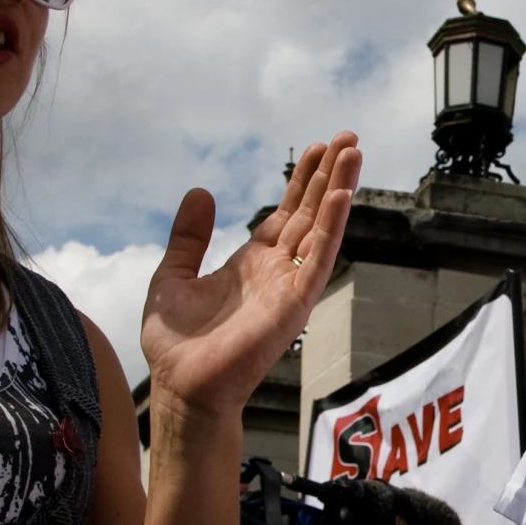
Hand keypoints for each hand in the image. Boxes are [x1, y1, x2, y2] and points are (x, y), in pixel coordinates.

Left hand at [140, 134, 360, 427]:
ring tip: (354, 152)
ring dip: (339, 189)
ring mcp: (289, 285)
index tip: (320, 149)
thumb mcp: (172, 275)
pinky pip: (318, 258)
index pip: (287, 213)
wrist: (183, 386)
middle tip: (349, 138)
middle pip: (310, 212)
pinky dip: (332, 226)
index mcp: (252, 263)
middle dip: (329, 174)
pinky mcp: (294, 303)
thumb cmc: (178, 345)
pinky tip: (341, 196)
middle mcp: (277, 270)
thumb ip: (189, 237)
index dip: (303, 181)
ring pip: (321, 227)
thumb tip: (200, 192)